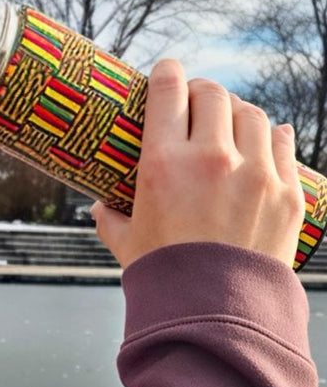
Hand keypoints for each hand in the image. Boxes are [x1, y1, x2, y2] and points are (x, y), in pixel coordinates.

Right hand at [91, 59, 305, 269]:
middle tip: (195, 101)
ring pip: (251, 114)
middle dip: (201, 92)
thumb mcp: (126, 242)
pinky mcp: (287, 193)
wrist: (214, 315)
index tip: (166, 71)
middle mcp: (212, 159)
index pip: (168, 90)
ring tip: (228, 123)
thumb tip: (100, 207)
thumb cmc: (164, 277)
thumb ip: (111, 217)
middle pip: (213, 94)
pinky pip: (283, 145)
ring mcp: (255, 174)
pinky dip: (272, 136)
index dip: (166, 72)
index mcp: (164, 164)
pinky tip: (264, 138)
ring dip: (237, 112)